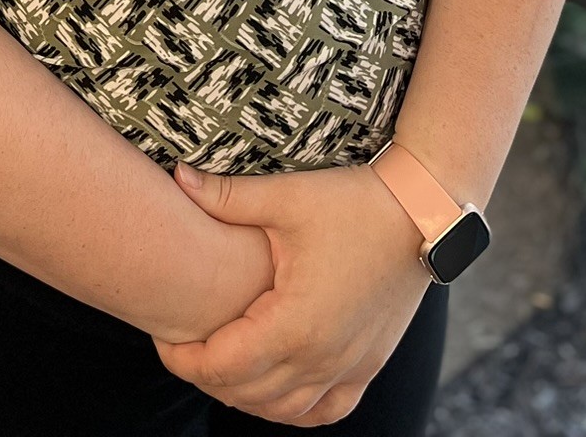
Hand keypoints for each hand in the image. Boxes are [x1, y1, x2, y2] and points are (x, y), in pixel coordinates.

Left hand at [151, 160, 431, 425]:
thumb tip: (175, 176)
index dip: (184, 358)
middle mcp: (323, 358)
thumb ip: (226, 195)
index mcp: (295, 324)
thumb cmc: (352, 201)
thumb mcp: (287, 196)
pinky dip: (293, 408)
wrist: (421, 211)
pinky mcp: (368, 365)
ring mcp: (350, 367)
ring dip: (245, 395)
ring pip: (283, 410)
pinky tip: (275, 387)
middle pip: (246, 394)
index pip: (223, 366)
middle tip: (184, 344)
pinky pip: (324, 410)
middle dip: (206, 375)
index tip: (163, 337)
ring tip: (221, 361)